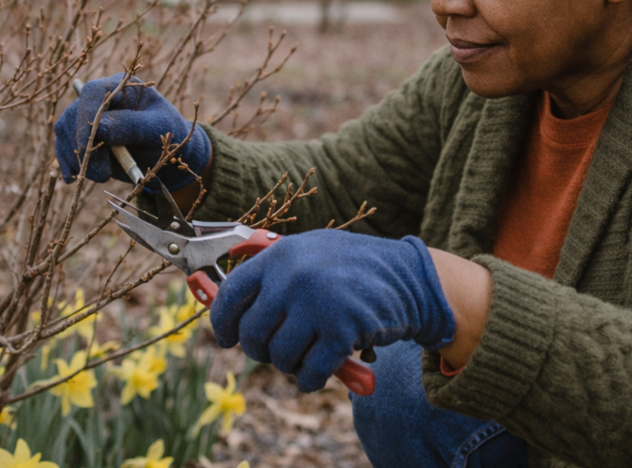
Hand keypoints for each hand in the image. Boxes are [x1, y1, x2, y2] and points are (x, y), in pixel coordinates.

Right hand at [55, 74, 209, 191]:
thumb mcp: (157, 128)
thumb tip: (100, 127)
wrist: (162, 154)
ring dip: (76, 157)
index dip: (87, 117)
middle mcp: (98, 98)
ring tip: (100, 177)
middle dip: (84, 146)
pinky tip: (72, 179)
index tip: (90, 144)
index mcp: (119, 86)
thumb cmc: (165, 134)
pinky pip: (63, 145)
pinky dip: (67, 163)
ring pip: (65, 131)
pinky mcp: (79, 136)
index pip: (93, 94)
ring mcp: (85, 117)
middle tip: (101, 174)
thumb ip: (132, 125)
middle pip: (74, 114)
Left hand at [210, 230, 454, 391]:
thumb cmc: (353, 267)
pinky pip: (309, 372)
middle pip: (253, 333)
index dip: (223, 322)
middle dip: (260, 350)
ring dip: (289, 365)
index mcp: (281, 255)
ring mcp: (318, 304)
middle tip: (274, 352)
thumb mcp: (310, 251)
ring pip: (279, 356)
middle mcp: (294, 277)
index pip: (232, 294)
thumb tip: (226, 303)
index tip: (226, 338)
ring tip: (304, 354)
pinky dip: (309, 379)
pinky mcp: (342, 331)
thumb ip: (272, 272)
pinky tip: (317, 373)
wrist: (409, 277)